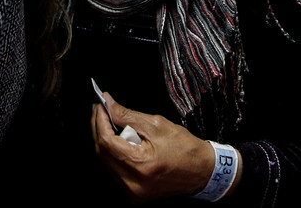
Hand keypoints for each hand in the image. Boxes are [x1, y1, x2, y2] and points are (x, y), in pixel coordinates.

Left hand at [91, 93, 238, 202]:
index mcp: (141, 165)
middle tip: (101, 111)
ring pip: (106, 162)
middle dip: (99, 129)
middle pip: (102, 153)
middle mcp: (133, 183)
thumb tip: (109, 105)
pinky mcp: (134, 194)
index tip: (100, 106)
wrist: (202, 171)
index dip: (100, 121)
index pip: (107, 142)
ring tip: (109, 123)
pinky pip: (114, 171)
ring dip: (104, 141)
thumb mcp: (157, 125)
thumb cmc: (185, 148)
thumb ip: (128, 116)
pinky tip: (117, 141)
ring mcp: (132, 192)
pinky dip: (113, 154)